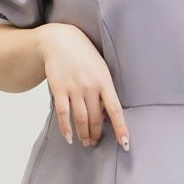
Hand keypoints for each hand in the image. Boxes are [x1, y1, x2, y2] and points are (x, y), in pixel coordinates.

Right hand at [39, 23, 129, 150]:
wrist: (60, 40)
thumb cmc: (84, 57)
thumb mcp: (101, 69)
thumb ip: (105, 91)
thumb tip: (107, 116)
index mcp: (105, 81)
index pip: (115, 109)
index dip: (120, 128)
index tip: (124, 143)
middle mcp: (90, 86)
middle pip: (96, 118)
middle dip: (96, 134)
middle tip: (95, 142)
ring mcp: (74, 88)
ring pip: (81, 118)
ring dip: (84, 134)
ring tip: (86, 142)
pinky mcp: (59, 89)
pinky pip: (63, 114)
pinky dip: (66, 128)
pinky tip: (69, 138)